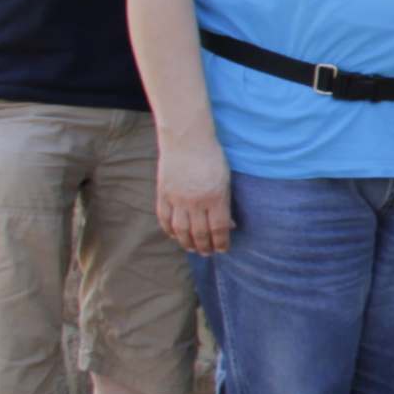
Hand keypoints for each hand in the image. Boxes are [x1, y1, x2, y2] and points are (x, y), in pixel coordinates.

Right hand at [155, 131, 233, 256]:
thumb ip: (225, 203)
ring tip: (192, 248)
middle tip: (207, 254)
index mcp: (216, 197)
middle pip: (200, 233)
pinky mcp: (163, 194)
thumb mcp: (226, 180)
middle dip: (205, 247)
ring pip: (181, 230)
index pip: (219, 229)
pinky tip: (174, 236)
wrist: (187, 139)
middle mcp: (196, 201)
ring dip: (187, 243)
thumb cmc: (212, 157)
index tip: (223, 250)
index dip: (221, 243)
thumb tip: (230, 226)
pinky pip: (164, 219)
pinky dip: (169, 230)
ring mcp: (177, 199)